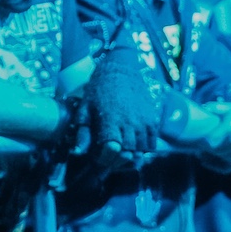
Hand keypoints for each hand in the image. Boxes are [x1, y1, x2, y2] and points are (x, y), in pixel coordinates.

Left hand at [84, 54, 160, 168]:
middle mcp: (130, 123)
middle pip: (127, 153)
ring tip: (120, 153)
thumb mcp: (85, 109)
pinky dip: (143, 149)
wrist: (121, 71)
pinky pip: (152, 143)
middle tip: (108, 158)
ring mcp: (144, 122)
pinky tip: (133, 147)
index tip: (98, 157)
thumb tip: (78, 152)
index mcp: (110, 120)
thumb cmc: (98, 90)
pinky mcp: (153, 120)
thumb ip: (83, 132)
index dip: (104, 158)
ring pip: (141, 150)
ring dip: (130, 156)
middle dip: (116, 160)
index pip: (111, 150)